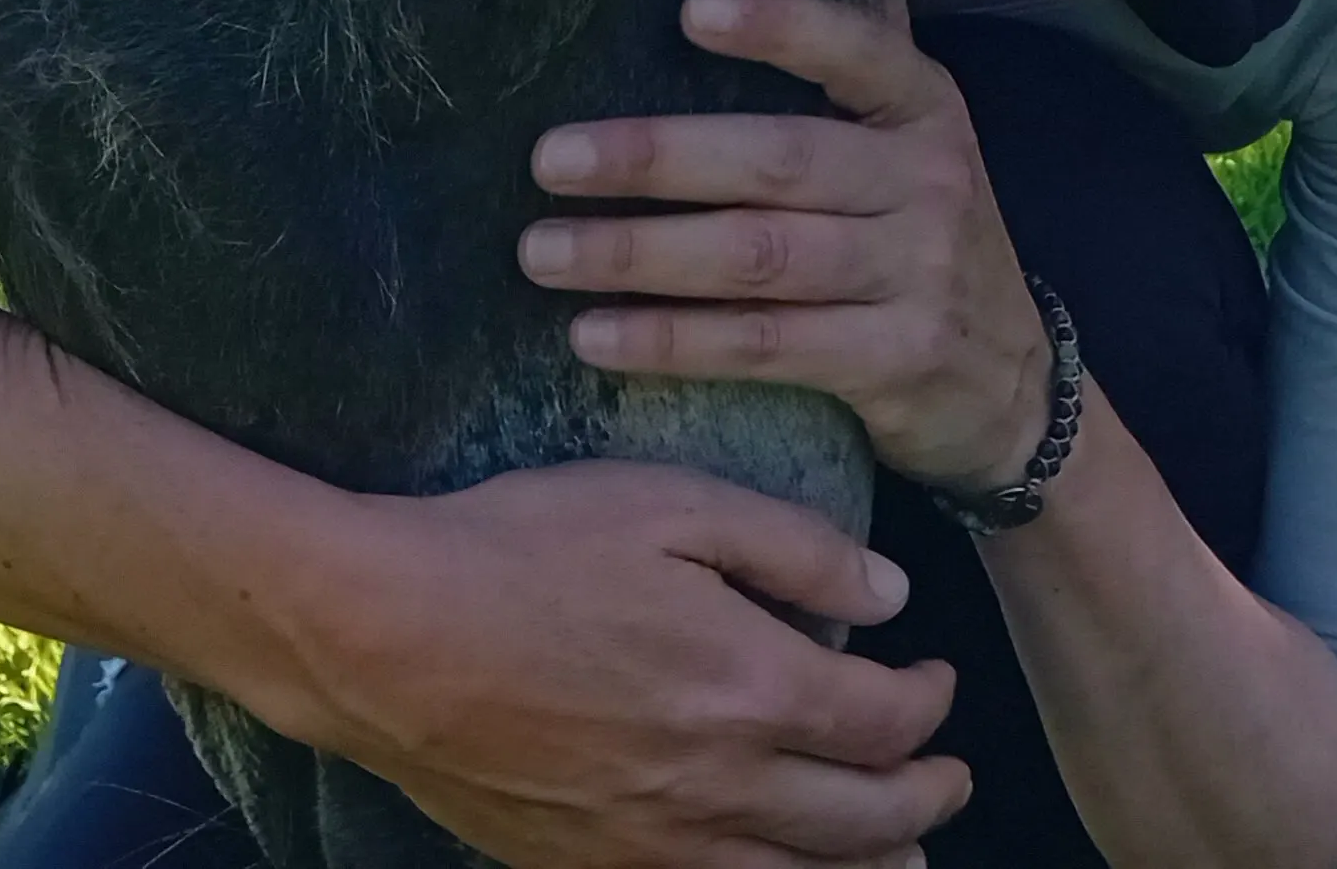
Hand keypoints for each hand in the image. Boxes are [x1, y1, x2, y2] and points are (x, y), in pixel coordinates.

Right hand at [290, 463, 967, 868]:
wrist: (389, 637)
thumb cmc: (525, 548)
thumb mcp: (668, 502)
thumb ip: (792, 546)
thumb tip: (891, 593)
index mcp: (750, 685)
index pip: (882, 721)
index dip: (928, 704)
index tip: (936, 678)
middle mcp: (720, 786)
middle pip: (863, 823)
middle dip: (924, 798)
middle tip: (948, 776)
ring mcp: (655, 843)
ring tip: (902, 858)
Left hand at [521, 0, 1052, 494]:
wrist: (1013, 385)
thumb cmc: (919, 233)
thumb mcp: (911, 136)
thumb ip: (853, 52)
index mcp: (925, 105)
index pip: (855, 49)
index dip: (778, 26)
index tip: (688, 9)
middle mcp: (927, 181)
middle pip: (777, 160)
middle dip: (656, 157)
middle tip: (549, 158)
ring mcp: (917, 275)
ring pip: (757, 258)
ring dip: (639, 255)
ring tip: (543, 250)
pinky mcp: (894, 363)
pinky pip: (766, 349)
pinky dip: (674, 341)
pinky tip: (595, 335)